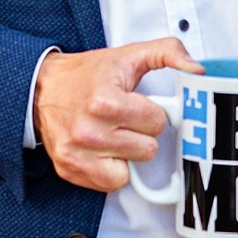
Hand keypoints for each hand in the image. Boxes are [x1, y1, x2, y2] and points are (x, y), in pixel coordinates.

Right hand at [32, 38, 203, 192]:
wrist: (40, 88)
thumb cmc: (86, 75)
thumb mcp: (128, 55)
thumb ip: (167, 53)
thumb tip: (196, 69)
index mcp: (106, 102)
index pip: (157, 122)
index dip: (152, 112)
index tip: (138, 105)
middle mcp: (90, 131)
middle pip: (147, 149)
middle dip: (141, 134)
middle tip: (125, 120)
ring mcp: (78, 154)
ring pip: (131, 170)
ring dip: (127, 154)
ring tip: (114, 134)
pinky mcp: (70, 170)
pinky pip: (111, 184)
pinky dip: (111, 170)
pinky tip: (103, 150)